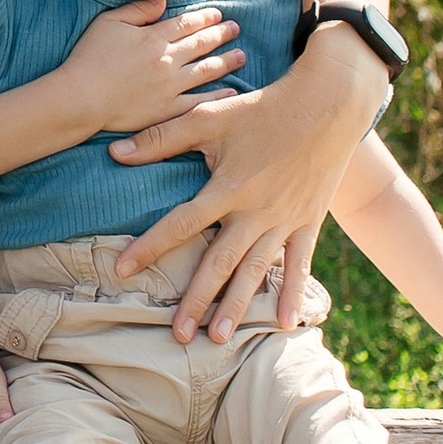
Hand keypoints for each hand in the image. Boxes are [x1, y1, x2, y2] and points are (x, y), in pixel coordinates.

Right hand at [61, 0, 242, 138]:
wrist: (81, 98)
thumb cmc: (89, 58)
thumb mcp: (108, 23)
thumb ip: (137, 10)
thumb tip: (162, 1)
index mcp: (153, 37)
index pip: (187, 24)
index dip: (205, 18)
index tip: (218, 15)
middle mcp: (167, 60)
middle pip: (201, 44)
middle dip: (221, 35)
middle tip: (237, 29)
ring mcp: (170, 86)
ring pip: (206, 71)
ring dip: (226, 62)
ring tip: (241, 56)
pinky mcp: (167, 110)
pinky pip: (199, 102)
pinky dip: (217, 96)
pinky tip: (231, 91)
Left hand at [110, 34, 386, 336]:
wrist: (327, 106)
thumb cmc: (262, 109)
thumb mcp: (209, 118)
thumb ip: (161, 138)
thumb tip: (115, 153)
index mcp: (227, 187)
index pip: (180, 224)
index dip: (149, 247)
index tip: (122, 271)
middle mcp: (255, 211)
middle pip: (219, 262)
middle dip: (197, 300)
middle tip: (178, 334)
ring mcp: (285, 221)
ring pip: (255, 271)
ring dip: (237, 306)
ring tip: (219, 337)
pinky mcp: (309, 223)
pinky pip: (300, 265)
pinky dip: (292, 294)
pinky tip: (285, 324)